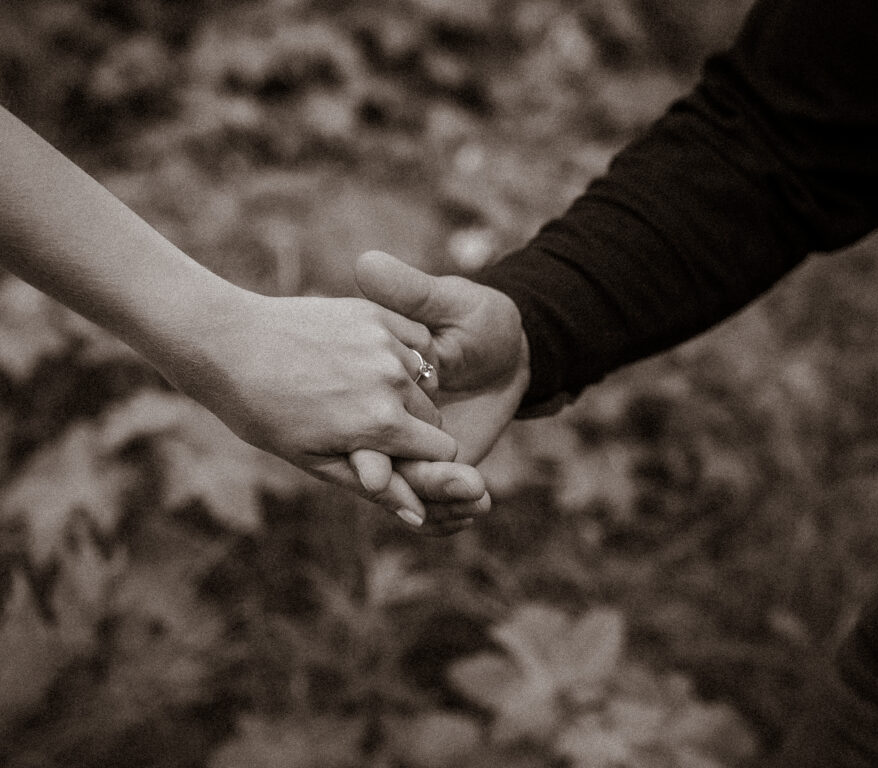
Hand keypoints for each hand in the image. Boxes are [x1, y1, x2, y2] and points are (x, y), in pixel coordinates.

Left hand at [162, 287, 468, 508]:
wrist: (229, 344)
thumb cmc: (263, 412)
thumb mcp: (313, 459)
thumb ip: (373, 487)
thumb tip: (419, 517)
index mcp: (381, 425)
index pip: (442, 450)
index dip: (418, 458)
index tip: (389, 455)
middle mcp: (394, 381)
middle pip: (435, 416)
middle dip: (412, 426)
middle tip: (363, 423)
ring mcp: (386, 342)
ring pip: (425, 378)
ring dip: (404, 388)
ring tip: (354, 388)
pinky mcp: (376, 314)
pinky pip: (414, 340)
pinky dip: (400, 353)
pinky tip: (363, 358)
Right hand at [353, 250, 530, 506]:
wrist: (514, 350)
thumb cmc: (478, 319)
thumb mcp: (444, 300)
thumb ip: (406, 289)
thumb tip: (366, 262)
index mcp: (377, 388)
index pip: (363, 429)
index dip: (369, 456)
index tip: (372, 473)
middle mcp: (388, 422)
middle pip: (385, 467)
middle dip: (396, 485)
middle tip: (414, 496)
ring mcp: (412, 449)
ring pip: (413, 488)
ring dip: (436, 497)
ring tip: (473, 493)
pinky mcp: (443, 466)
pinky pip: (437, 504)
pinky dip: (451, 514)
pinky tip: (476, 509)